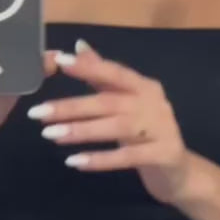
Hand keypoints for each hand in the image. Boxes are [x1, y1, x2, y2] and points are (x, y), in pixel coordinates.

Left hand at [27, 45, 195, 205]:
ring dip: (82, 131)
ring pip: (117, 127)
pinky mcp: (163, 154)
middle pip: (109, 101)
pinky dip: (100, 159)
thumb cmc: (148, 134)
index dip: (88, 67)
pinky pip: (127, 157)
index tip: (59, 61)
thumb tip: (78, 46)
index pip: (114, 72)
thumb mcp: (127, 103)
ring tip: (50, 135)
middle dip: (72, 106)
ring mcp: (162, 129)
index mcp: (145, 86)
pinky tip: (74, 162)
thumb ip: (103, 75)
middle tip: (39, 113)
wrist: (181, 173)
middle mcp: (155, 103)